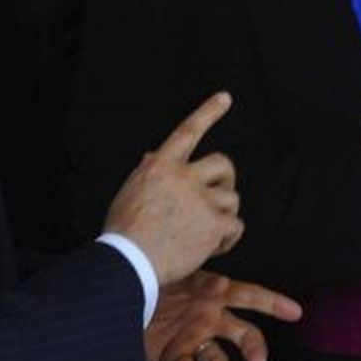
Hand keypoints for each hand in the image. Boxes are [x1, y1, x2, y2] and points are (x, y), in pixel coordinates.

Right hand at [104, 92, 240, 285]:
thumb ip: (148, 172)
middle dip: (226, 180)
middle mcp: (184, 176)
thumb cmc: (124, 232)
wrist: (128, 262)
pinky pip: (236, 225)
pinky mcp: (214, 223)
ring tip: (205, 234)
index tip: (225, 97)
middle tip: (218, 199)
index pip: (187, 131)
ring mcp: (201, 199)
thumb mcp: (130, 193)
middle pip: (223, 164)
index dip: (208, 112)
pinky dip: (229, 239)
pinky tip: (213, 248)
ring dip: (224, 216)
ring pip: (231, 198)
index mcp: (161, 166)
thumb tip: (153, 154)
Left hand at [146, 270, 302, 360]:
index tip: (296, 312)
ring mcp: (194, 339)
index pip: (250, 296)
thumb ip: (200, 284)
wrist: (116, 299)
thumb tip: (222, 284)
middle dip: (255, 350)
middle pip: (244, 335)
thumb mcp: (177, 276)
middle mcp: (210, 318)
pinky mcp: (175, 357)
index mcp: (214, 294)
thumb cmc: (149, 279)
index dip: (274, 303)